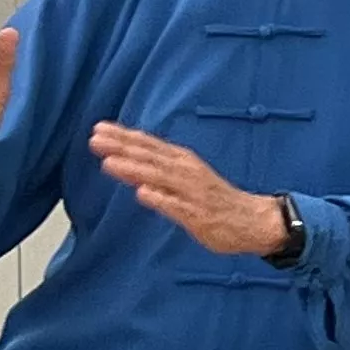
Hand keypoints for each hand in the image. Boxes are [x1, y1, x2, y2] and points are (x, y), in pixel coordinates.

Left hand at [88, 124, 286, 257]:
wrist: (254, 220)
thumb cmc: (216, 200)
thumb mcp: (186, 177)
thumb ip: (157, 171)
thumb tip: (126, 162)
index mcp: (182, 161)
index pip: (148, 145)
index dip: (123, 136)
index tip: (98, 128)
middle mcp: (186, 172)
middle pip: (150, 157)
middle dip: (122, 147)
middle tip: (95, 139)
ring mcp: (192, 193)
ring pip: (160, 178)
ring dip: (135, 169)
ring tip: (110, 163)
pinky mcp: (199, 215)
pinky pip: (178, 207)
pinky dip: (161, 199)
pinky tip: (143, 194)